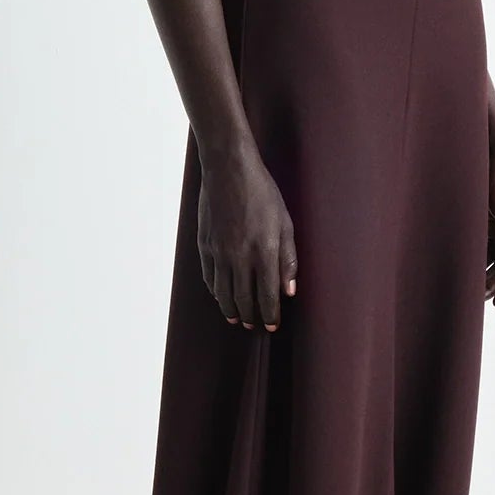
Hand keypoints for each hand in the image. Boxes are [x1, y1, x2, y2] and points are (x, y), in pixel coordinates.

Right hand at [197, 145, 297, 332]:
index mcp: (264, 252)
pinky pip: (209, 278)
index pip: (268, 296)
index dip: (270, 314)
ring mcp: (219, 252)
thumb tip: (289, 290)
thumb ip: (288, 259)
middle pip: (244, 299)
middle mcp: (240, 257)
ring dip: (231, 310)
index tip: (272, 325)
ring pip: (223, 293)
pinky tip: (221, 296)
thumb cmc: (262, 192)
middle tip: (255, 325)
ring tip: (238, 318)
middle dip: (251, 316)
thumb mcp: (285, 222)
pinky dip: (216, 292)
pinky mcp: (205, 245)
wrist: (227, 169)